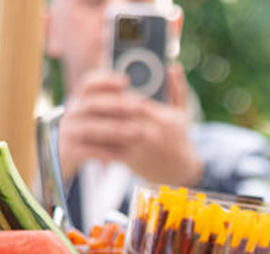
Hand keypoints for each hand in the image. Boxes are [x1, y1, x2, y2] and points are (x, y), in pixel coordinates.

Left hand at [58, 66, 202, 186]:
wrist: (181, 172)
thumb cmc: (179, 139)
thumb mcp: (182, 113)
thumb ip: (177, 89)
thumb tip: (173, 66)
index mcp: (162, 118)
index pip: (134, 98)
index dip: (117, 90)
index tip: (109, 85)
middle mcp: (151, 132)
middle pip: (118, 111)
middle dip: (103, 102)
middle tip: (91, 95)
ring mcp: (139, 147)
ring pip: (110, 128)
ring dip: (96, 120)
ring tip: (87, 112)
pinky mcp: (131, 160)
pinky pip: (108, 147)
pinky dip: (97, 139)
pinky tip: (89, 132)